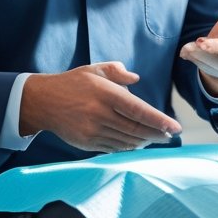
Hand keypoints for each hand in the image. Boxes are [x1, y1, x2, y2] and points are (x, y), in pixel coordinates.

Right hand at [20, 61, 181, 152]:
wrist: (43, 102)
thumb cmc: (73, 83)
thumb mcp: (95, 69)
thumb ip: (117, 71)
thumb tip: (136, 78)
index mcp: (106, 94)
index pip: (139, 110)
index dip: (159, 121)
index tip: (174, 127)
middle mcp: (100, 114)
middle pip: (136, 129)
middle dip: (157, 134)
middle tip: (170, 135)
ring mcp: (93, 131)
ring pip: (127, 141)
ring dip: (143, 142)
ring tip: (155, 138)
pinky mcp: (87, 143)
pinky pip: (114, 148)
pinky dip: (128, 147)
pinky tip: (136, 143)